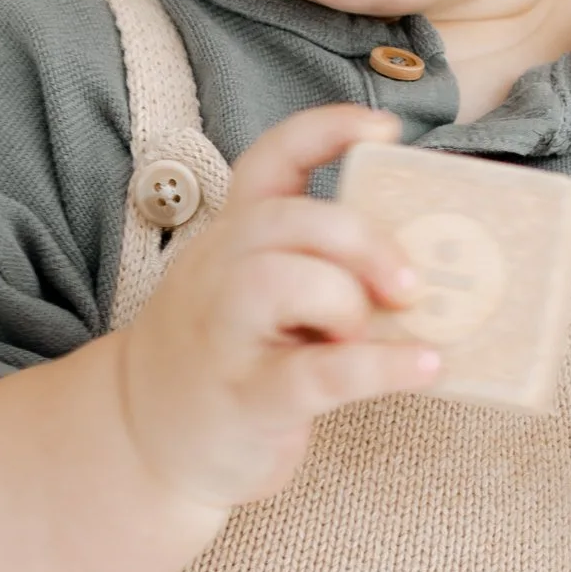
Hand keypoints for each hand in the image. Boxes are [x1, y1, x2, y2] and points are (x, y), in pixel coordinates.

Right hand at [115, 106, 438, 510]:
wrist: (146, 440)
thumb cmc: (227, 359)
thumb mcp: (251, 292)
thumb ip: (317, 265)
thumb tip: (424, 260)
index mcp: (231, 239)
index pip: (269, 161)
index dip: (326, 132)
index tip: (384, 131)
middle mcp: (219, 275)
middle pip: (284, 219)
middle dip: (361, 239)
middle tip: (409, 283)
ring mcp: (224, 336)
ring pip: (279, 281)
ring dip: (347, 300)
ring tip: (375, 331)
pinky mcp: (246, 400)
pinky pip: (315, 373)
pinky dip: (380, 366)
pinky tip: (423, 366)